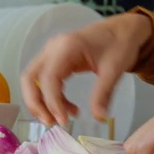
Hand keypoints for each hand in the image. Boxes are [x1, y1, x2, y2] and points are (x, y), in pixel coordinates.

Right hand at [21, 12, 151, 126]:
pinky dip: (52, 97)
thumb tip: (99, 118)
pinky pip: (45, 81)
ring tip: (62, 119)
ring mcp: (52, 53)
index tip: (63, 121)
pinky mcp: (56, 60)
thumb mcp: (114, 69)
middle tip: (51, 123)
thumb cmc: (119, 44)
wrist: (123, 30)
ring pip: (33, 80)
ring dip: (41, 102)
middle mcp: (53, 48)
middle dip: (36, 103)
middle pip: (30, 78)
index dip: (52, 102)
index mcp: (67, 47)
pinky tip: (70, 108)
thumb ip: (104, 93)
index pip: (49, 77)